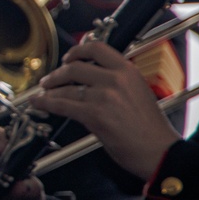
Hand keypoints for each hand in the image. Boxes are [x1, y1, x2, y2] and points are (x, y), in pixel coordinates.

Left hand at [29, 40, 180, 180]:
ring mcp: (104, 96)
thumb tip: (90, 80)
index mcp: (128, 71)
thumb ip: (116, 82)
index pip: (97, 48)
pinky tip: (39, 103)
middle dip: (56, 74)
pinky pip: (63, 104)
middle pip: (74, 68)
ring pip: (66, 87)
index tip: (68, 58)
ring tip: (42, 93)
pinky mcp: (94, 114)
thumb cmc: (150, 129)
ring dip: (49, 90)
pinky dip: (47, 103)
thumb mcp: (138, 92)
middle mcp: (115, 79)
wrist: (159, 151)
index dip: (77, 51)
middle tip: (48, 80)